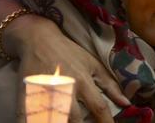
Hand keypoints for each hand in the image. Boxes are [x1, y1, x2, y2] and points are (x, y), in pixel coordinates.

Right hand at [4, 14, 129, 121]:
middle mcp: (65, 89)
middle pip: (75, 118)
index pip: (98, 107)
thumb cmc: (69, 53)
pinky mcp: (27, 96)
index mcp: (83, 81)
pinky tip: (40, 121)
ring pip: (55, 118)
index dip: (106, 122)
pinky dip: (35, 119)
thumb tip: (126, 104)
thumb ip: (109, 85)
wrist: (38, 40)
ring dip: (62, 121)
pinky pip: (29, 116)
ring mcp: (45, 93)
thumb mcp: (93, 64)